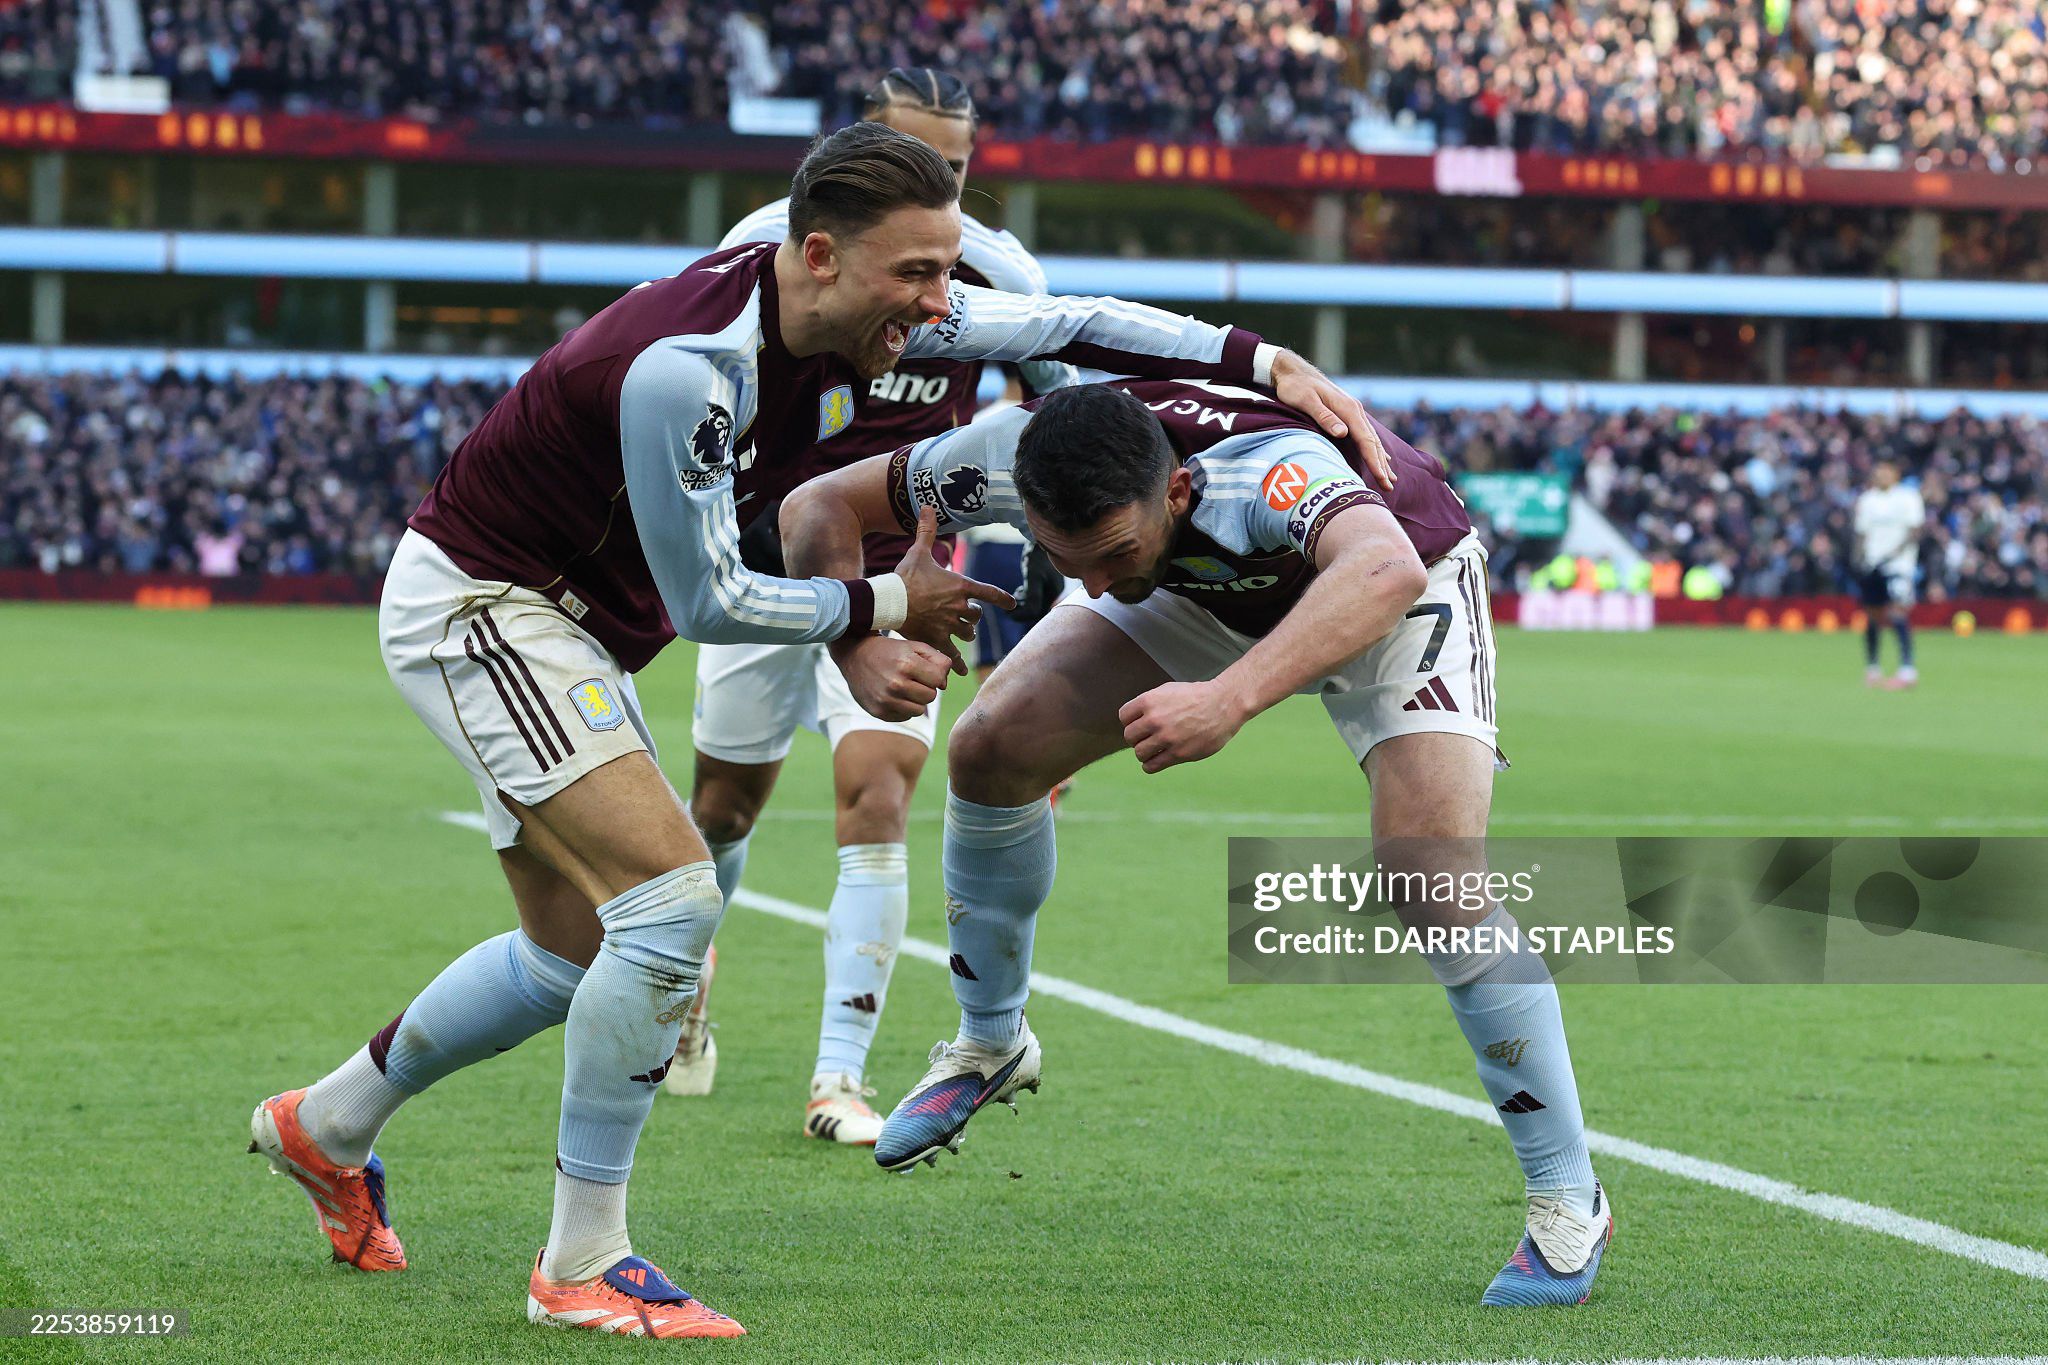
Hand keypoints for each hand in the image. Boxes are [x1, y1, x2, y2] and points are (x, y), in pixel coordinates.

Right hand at [831, 635, 952, 720]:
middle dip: (926, 688)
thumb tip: (944, 685)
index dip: (937, 675)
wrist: (855, 655)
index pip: (938, 680)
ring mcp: (886, 700)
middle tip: (914, 679)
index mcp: (907, 664)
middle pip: (930, 696)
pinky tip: (894, 695)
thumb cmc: (889, 651)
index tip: (927, 671)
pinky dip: (904, 708)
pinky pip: (905, 717)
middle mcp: (896, 684)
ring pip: (919, 710)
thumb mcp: (914, 646)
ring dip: (916, 700)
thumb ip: (937, 660)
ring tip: (905, 687)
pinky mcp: (879, 712)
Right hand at [895, 506, 1016, 673]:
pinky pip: (951, 655)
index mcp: (960, 585)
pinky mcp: (936, 639)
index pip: (990, 593)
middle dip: (972, 616)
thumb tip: (927, 505)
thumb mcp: (918, 552)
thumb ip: (926, 531)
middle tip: (967, 616)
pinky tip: (956, 672)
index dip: (1003, 598)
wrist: (888, 600)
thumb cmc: (904, 575)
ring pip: (967, 634)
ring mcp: (948, 625)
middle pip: (975, 615)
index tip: (1012, 603)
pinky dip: (953, 664)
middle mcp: (959, 607)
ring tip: (961, 633)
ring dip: (966, 633)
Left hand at [1118, 680, 1248, 773]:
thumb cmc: (1196, 696)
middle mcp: (1155, 719)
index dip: (1131, 720)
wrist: (1223, 705)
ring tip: (1154, 749)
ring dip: (1144, 752)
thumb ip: (1148, 704)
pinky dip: (1150, 765)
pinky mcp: (1178, 754)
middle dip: (1137, 737)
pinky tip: (1156, 760)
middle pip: (1129, 736)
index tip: (1140, 723)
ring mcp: (1166, 738)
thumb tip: (1131, 720)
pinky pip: (1151, 766)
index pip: (1123, 716)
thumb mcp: (1167, 691)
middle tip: (1148, 737)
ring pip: (1139, 753)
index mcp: (1150, 701)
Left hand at [1269, 349, 1396, 488]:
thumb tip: (1343, 432)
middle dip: (1382, 465)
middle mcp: (1354, 410)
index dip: (1374, 461)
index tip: (1382, 478)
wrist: (1293, 371)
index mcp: (1348, 408)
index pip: (1366, 440)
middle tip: (1389, 487)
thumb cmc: (1295, 387)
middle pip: (1373, 442)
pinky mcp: (1347, 413)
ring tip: (1390, 478)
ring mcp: (1352, 411)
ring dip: (1381, 459)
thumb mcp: (1306, 401)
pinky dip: (1374, 448)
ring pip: (1371, 439)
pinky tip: (1382, 456)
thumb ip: (1324, 417)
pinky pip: (1365, 435)